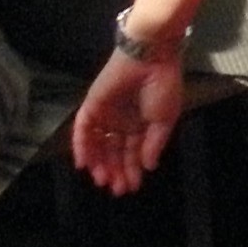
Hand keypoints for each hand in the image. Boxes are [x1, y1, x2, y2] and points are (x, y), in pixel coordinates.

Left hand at [71, 40, 185, 196]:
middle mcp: (121, 121)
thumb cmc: (162, 86)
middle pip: (114, 151)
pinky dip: (82, 147)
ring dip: (99, 163)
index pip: (133, 151)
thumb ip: (154, 143)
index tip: (132, 186)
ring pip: (98, 144)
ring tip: (103, 179)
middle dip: (116, 170)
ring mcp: (105, 114)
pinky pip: (83, 130)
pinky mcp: (92, 106)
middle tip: (117, 188)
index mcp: (141, 123)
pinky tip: (85, 164)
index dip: (132, 170)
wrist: (150, 57)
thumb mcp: (165, 119)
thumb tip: (148, 166)